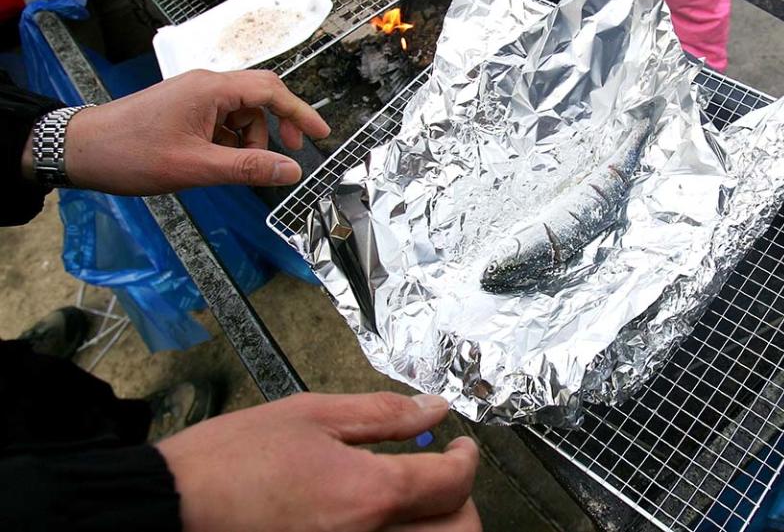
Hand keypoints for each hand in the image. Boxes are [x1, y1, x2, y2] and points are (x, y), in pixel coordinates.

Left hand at [23, 69, 329, 194]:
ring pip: (241, 112)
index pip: (270, 91)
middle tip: (290, 154)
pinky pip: (221, 120)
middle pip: (259, 97)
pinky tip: (219, 162)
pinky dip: (231, 141)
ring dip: (251, 139)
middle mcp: (205, 85)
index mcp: (211, 90)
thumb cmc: (132, 154)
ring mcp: (193, 96)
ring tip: (240, 168)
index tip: (321, 135)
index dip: (300, 112)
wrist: (80, 149)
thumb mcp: (196, 167)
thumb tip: (292, 171)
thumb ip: (248, 168)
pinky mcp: (183, 108)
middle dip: (279, 124)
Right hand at [156, 392, 480, 531]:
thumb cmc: (231, 461)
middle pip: (459, 531)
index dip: (467, 458)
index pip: (453, 482)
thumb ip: (382, 413)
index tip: (460, 446)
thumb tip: (434, 408)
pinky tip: (383, 520)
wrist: (172, 510)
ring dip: (438, 524)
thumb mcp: (312, 415)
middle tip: (442, 475)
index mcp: (367, 494)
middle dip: (462, 500)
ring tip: (416, 499)